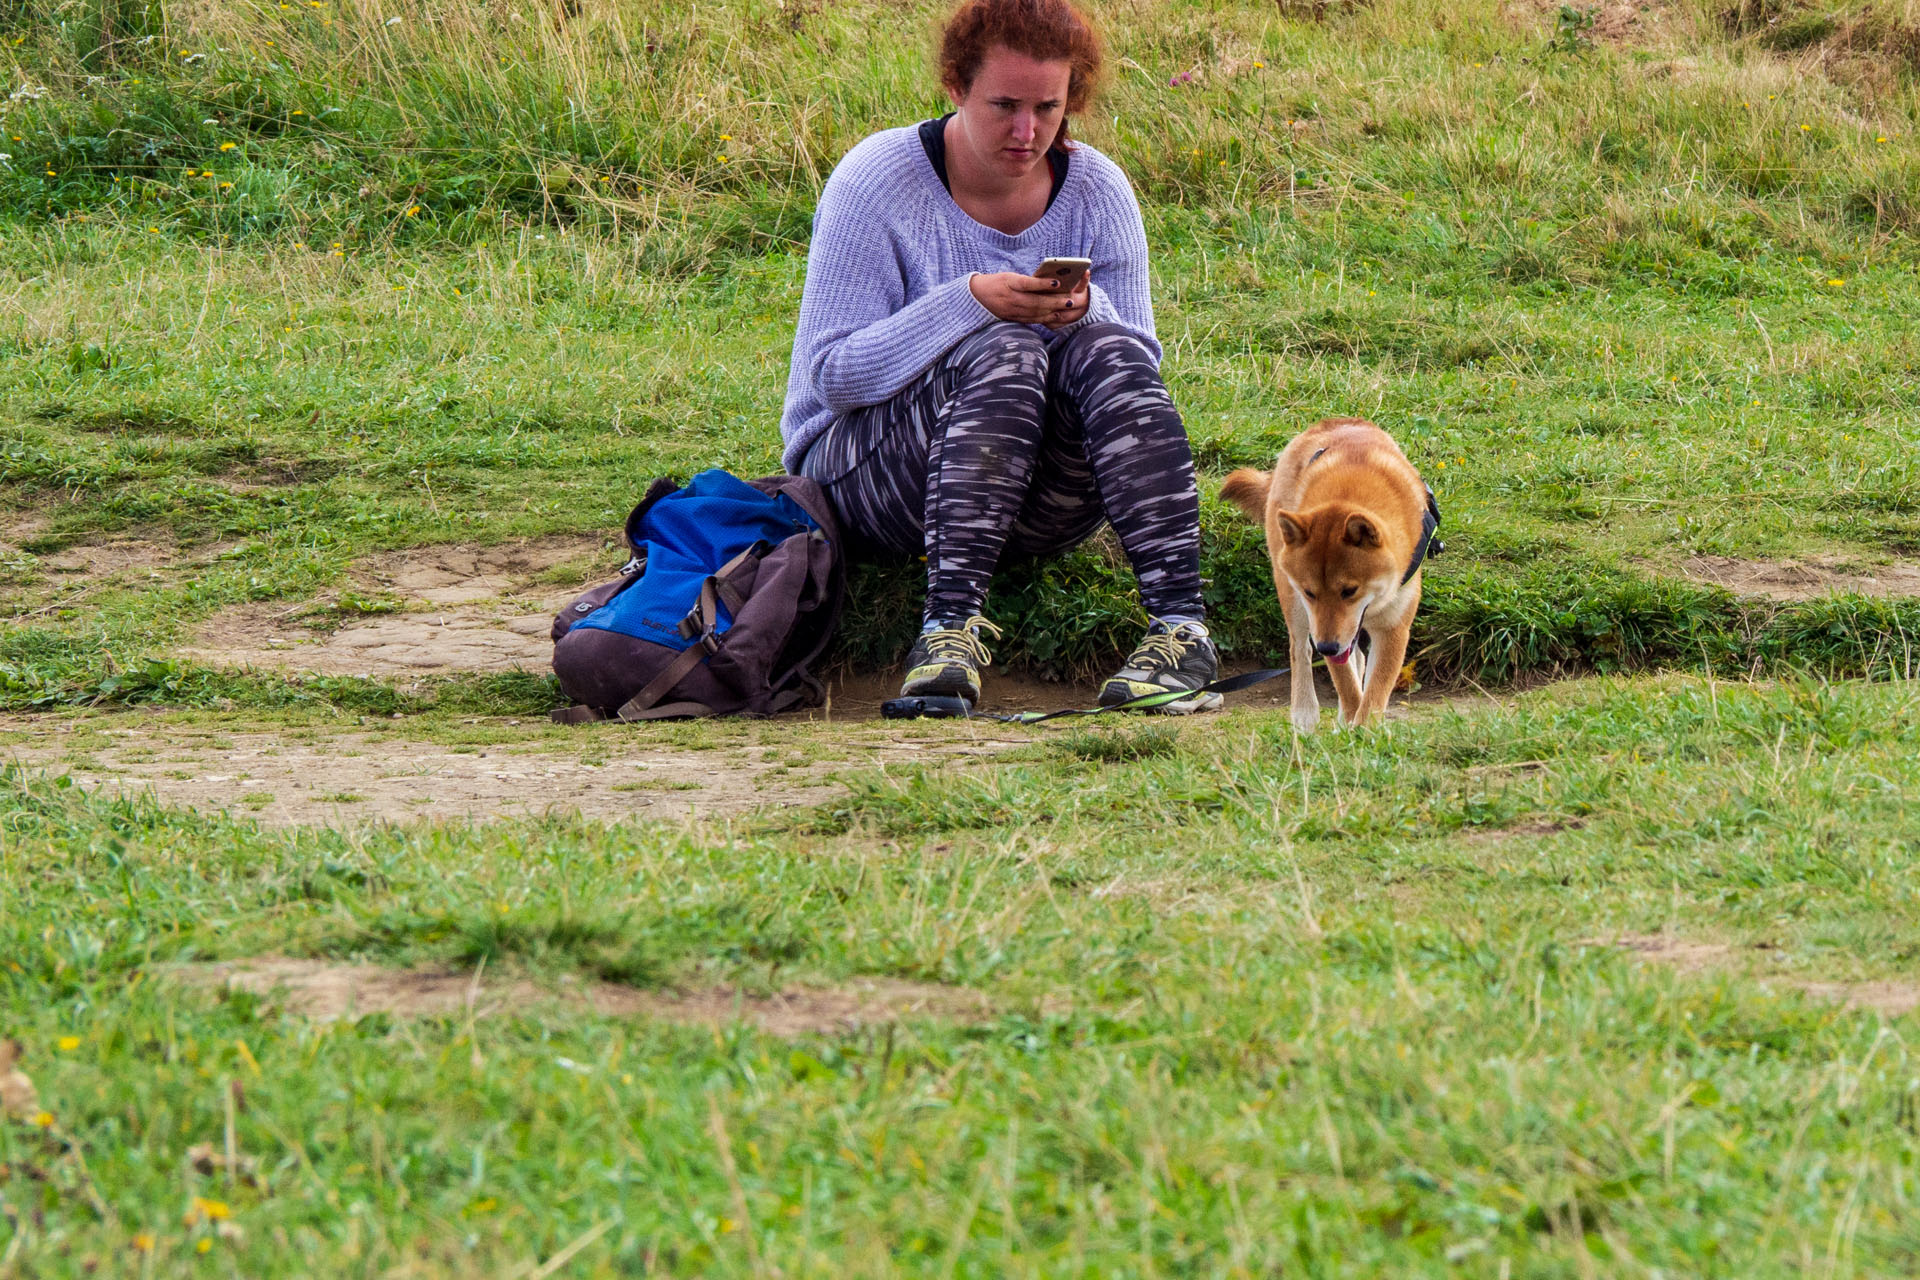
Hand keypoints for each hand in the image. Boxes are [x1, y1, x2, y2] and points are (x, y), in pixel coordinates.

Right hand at [969, 271, 1088, 325]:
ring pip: (1035, 312)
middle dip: (1054, 302)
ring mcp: (1012, 310)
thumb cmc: (998, 282)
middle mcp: (1010, 298)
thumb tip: (1050, 284)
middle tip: (1069, 300)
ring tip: (1066, 307)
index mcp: (1009, 283)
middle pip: (1035, 301)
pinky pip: (1031, 320)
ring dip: (1053, 311)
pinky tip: (1056, 316)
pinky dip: (1045, 318)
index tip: (1057, 283)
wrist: (977, 296)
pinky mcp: (1013, 318)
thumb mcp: (1010, 276)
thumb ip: (1027, 281)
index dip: (1042, 284)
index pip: (1027, 284)